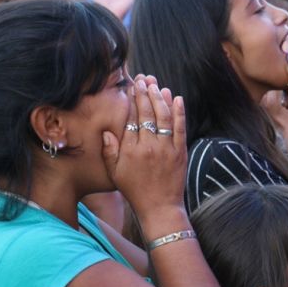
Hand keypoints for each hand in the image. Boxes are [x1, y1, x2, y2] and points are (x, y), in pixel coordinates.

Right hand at [101, 76, 187, 223]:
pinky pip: (179, 128)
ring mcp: (166, 149)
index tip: (132, 85)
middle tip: (144, 79)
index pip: (132, 117)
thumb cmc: (135, 190)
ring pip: (164, 117)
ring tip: (157, 84)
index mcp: (130, 149)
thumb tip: (107, 130)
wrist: (159, 207)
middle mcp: (148, 146)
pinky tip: (178, 99)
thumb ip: (110, 151)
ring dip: (161, 98)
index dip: (132, 99)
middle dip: (145, 93)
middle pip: (147, 113)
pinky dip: (179, 112)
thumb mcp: (115, 172)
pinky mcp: (180, 152)